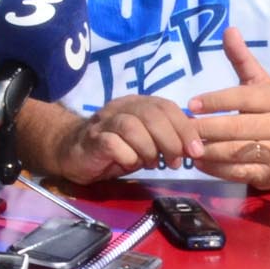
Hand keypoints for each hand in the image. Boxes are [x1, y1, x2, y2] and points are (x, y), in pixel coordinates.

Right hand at [57, 95, 199, 183]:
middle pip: (152, 114)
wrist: (73, 152)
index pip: (166, 107)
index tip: (196, 151)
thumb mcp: (145, 142)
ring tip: (152, 164)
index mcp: (137, 104)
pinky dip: (128, 157)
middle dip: (170, 140)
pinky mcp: (93, 139)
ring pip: (132, 126)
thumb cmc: (115, 148)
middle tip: (174, 162)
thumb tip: (193, 148)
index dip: (185, 128)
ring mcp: (105, 121)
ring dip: (149, 149)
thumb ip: (165, 139)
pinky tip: (129, 164)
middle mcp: (122, 107)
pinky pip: (114, 144)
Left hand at [183, 30, 269, 191]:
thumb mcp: (262, 82)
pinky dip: (217, 170)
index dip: (215, 101)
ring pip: (236, 152)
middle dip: (206, 129)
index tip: (191, 104)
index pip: (241, 98)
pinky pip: (241, 172)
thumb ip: (242, 59)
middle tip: (183, 128)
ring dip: (208, 151)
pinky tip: (200, 163)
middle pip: (236, 128)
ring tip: (186, 146)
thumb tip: (229, 29)